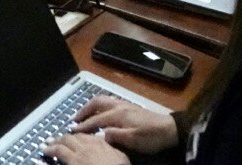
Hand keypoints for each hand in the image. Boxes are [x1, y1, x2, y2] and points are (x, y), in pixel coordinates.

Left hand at [45, 131, 130, 163]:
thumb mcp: (121, 156)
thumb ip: (111, 146)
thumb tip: (105, 139)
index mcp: (98, 142)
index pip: (83, 135)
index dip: (74, 135)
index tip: (70, 135)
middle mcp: (85, 146)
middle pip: (69, 138)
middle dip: (60, 138)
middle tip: (52, 140)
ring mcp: (77, 156)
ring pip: (61, 146)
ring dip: (51, 145)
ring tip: (45, 146)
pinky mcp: (71, 164)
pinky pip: (58, 157)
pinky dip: (49, 155)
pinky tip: (43, 156)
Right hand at [48, 95, 176, 159]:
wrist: (170, 130)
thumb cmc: (151, 137)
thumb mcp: (133, 140)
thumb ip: (115, 136)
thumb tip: (100, 133)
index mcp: (118, 114)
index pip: (95, 119)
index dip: (83, 126)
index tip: (72, 131)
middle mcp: (119, 106)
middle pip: (96, 103)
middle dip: (83, 110)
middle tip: (74, 120)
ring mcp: (125, 104)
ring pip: (103, 101)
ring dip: (91, 107)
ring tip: (84, 116)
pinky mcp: (130, 107)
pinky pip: (109, 103)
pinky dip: (100, 107)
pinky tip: (100, 114)